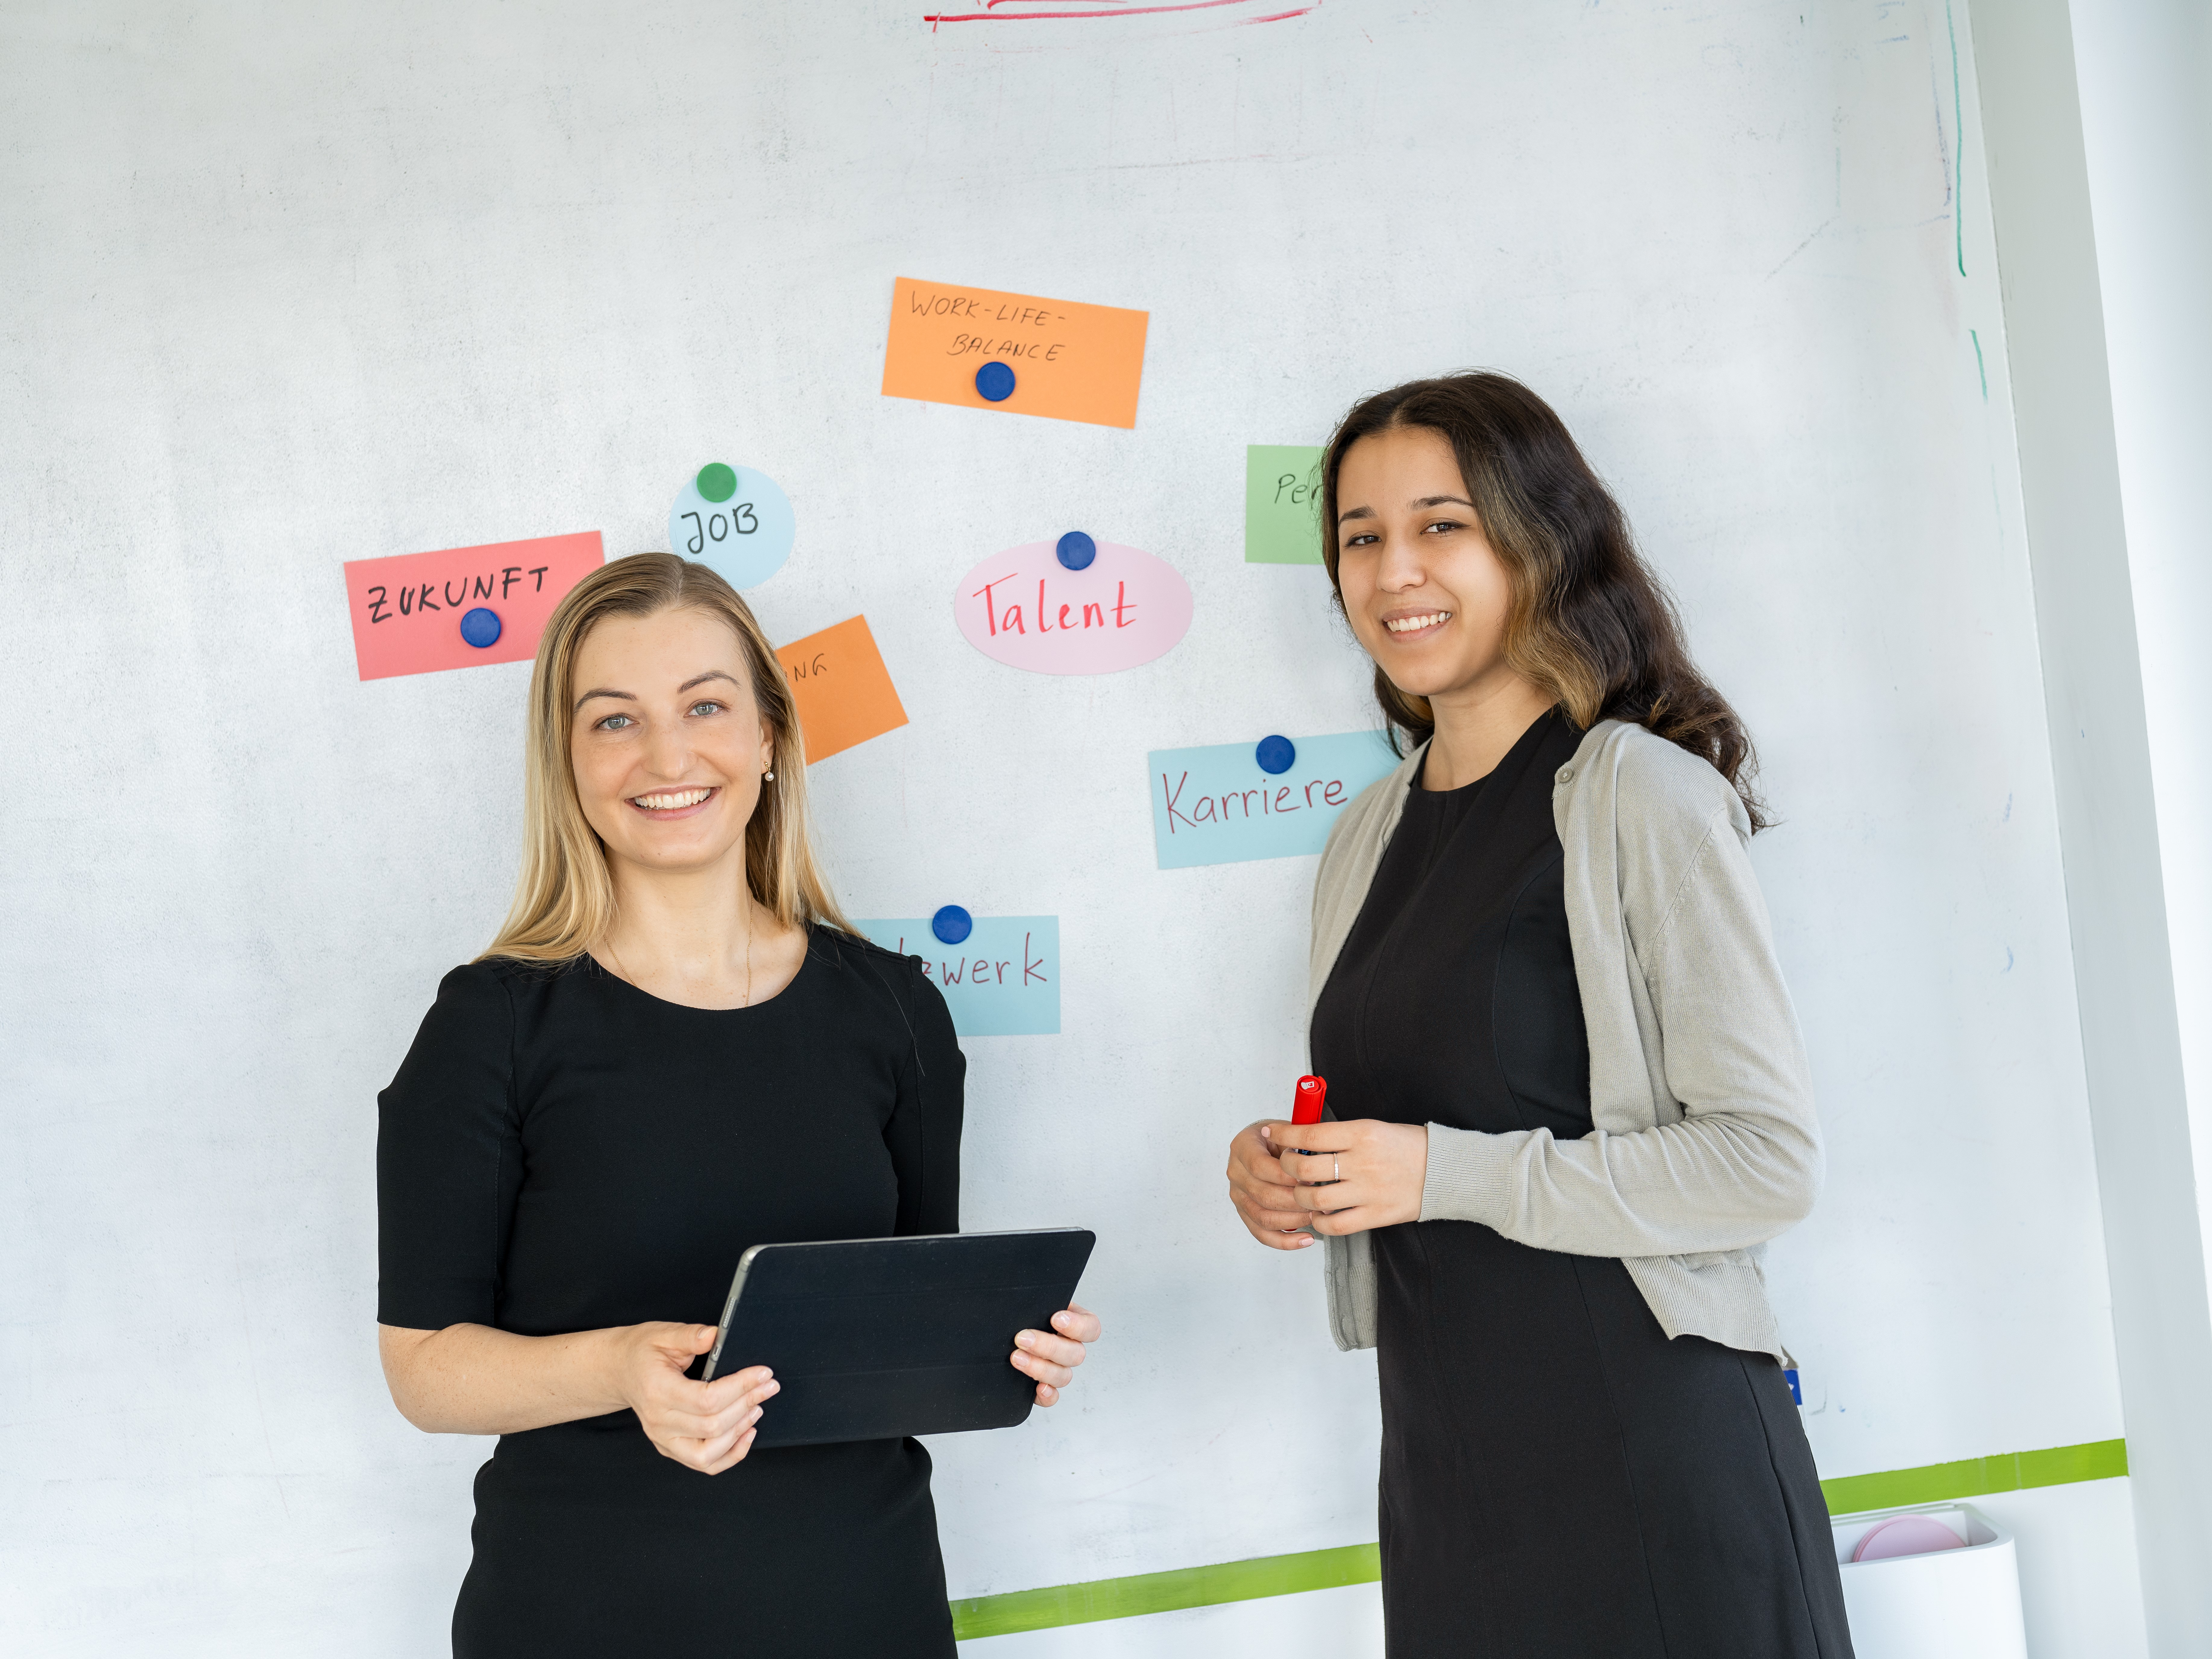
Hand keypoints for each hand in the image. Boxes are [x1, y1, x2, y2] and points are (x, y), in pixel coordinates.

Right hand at [607, 1322, 779, 1474]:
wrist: (620, 1370)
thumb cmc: (642, 1352)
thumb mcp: (663, 1334)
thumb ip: (690, 1335)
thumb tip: (715, 1335)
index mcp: (657, 1391)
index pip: (707, 1399)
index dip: (740, 1388)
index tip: (762, 1373)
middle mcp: (658, 1421)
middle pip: (712, 1426)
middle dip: (747, 1404)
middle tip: (769, 1386)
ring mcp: (663, 1439)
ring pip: (708, 1453)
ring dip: (739, 1432)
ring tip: (757, 1407)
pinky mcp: (670, 1448)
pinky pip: (703, 1464)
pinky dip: (730, 1455)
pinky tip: (746, 1434)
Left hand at [1010, 1304, 1099, 1406]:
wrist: (1001, 1328)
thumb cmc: (1017, 1311)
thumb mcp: (1029, 1298)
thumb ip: (1033, 1295)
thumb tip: (1019, 1284)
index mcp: (1072, 1323)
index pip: (1091, 1327)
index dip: (1078, 1326)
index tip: (1056, 1318)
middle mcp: (1068, 1347)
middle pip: (1075, 1354)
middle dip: (1049, 1347)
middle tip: (1022, 1338)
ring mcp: (1057, 1368)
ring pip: (1064, 1376)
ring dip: (1041, 1368)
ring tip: (1016, 1357)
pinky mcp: (1043, 1387)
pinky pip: (1052, 1396)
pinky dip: (1047, 1395)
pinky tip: (1036, 1389)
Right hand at [1226, 1120, 1318, 1248]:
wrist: (1268, 1144)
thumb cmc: (1280, 1138)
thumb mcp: (1288, 1131)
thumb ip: (1297, 1144)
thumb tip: (1313, 1169)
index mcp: (1242, 1147)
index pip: (1259, 1166)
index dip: (1286, 1176)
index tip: (1310, 1180)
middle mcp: (1235, 1172)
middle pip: (1262, 1195)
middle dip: (1295, 1202)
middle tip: (1319, 1201)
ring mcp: (1238, 1195)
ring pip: (1263, 1217)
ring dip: (1294, 1220)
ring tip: (1316, 1216)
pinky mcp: (1245, 1213)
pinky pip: (1262, 1234)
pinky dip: (1285, 1242)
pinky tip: (1307, 1239)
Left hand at [1267, 1118, 1427, 1236]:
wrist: (1442, 1170)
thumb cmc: (1404, 1146)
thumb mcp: (1372, 1128)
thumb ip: (1339, 1135)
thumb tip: (1301, 1139)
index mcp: (1361, 1134)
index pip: (1309, 1134)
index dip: (1283, 1134)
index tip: (1271, 1132)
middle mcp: (1362, 1162)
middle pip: (1304, 1169)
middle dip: (1286, 1167)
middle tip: (1286, 1165)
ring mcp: (1368, 1192)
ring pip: (1315, 1200)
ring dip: (1300, 1197)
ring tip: (1301, 1192)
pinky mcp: (1376, 1215)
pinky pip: (1336, 1225)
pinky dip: (1320, 1223)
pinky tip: (1318, 1215)